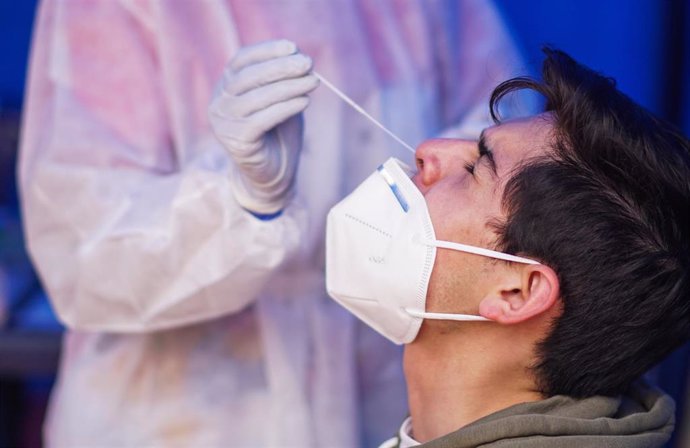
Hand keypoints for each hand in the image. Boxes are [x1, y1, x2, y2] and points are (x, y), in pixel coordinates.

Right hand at [209, 39, 318, 214]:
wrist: (274, 173)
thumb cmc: (279, 133)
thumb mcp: (282, 99)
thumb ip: (285, 79)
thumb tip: (300, 57)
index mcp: (226, 87)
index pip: (241, 60)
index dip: (266, 51)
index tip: (292, 46)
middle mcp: (219, 103)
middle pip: (248, 77)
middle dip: (281, 67)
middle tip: (308, 63)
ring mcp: (223, 123)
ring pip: (256, 98)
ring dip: (288, 87)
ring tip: (313, 82)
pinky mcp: (235, 142)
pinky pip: (261, 120)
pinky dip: (285, 108)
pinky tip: (304, 102)